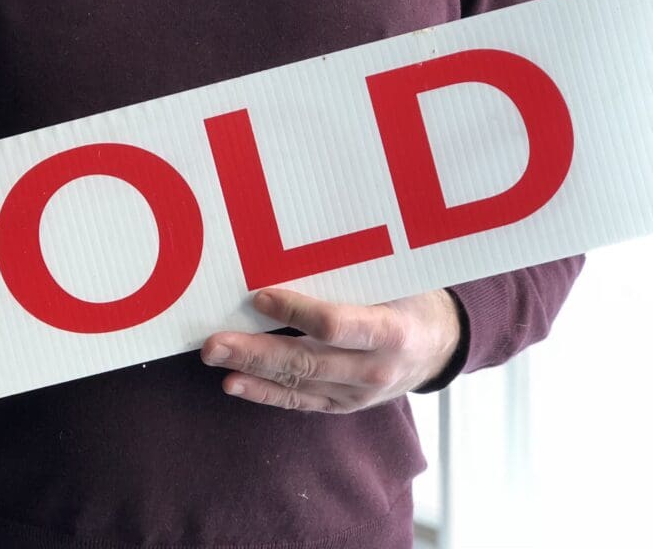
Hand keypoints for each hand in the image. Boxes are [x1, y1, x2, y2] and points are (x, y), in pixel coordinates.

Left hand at [201, 287, 460, 412]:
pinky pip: (300, 402)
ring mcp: (358, 394)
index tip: (260, 296)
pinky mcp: (343, 406)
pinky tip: (234, 383)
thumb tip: (292, 246)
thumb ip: (352, 272)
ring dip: (252, 371)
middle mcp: (375, 369)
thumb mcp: (394, 279)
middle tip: (214, 342)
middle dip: (255, 351)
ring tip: (215, 359)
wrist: (438, 345)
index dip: (296, 313)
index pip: (336, 326)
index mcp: (391, 331)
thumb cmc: (408, 297)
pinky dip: (265, 393)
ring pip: (298, 384)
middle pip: (307, 361)